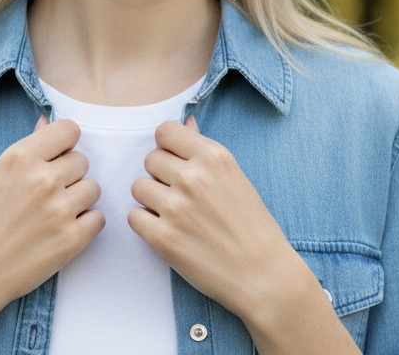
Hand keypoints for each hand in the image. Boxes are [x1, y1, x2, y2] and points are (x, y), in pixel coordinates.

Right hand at [0, 116, 103, 338]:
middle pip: (82, 160)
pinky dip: (86, 225)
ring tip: (55, 213)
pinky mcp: (71, 240)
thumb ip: (28, 149)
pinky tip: (63, 231)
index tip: (58, 156)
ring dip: (79, 199)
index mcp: (21, 157)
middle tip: (49, 193)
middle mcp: (42, 179)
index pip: (70, 130)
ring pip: (93, 188)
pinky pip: (98, 218)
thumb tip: (47, 123)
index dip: (65, 143)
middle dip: (70, 174)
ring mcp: (59, 209)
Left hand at [128, 116, 303, 323]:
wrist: (264, 276)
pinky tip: (167, 231)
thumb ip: (204, 149)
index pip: (165, 132)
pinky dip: (146, 224)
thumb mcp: (234, 176)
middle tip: (179, 194)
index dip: (167, 147)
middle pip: (150, 159)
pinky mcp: (164, 238)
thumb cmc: (252, 225)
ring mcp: (177, 208)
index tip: (175, 162)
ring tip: (173, 214)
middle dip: (160, 175)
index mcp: (213, 157)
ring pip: (138, 186)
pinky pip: (134, 216)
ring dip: (151, 199)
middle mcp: (193, 178)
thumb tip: (185, 122)